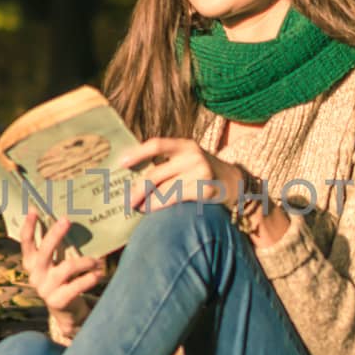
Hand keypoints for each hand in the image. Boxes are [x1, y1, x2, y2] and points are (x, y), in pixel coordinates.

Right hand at [20, 207, 104, 332]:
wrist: (65, 311)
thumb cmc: (63, 279)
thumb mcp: (56, 263)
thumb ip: (57, 247)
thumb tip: (67, 219)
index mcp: (31, 263)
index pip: (26, 243)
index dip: (29, 227)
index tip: (33, 210)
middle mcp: (35, 275)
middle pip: (44, 251)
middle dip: (55, 234)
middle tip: (66, 220)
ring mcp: (45, 289)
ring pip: (67, 267)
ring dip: (86, 261)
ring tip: (98, 261)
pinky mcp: (57, 301)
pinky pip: (76, 285)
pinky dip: (90, 278)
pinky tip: (99, 274)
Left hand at [116, 137, 243, 212]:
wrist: (234, 182)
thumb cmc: (201, 172)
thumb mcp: (188, 159)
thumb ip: (167, 163)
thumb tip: (134, 176)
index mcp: (185, 145)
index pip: (157, 145)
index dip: (137, 153)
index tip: (121, 163)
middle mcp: (193, 155)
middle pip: (157, 173)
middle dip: (138, 189)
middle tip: (127, 200)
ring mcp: (201, 172)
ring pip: (164, 189)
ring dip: (147, 201)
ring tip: (137, 207)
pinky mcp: (206, 189)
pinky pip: (176, 198)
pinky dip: (160, 205)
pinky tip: (151, 210)